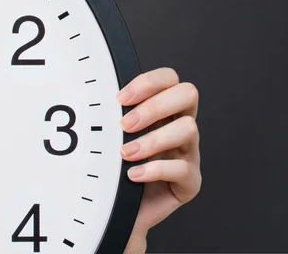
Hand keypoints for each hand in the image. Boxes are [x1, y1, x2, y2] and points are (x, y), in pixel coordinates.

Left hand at [117, 67, 201, 253]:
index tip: (120, 99)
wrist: (117, 208)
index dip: (148, 83)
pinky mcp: (190, 182)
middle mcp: (180, 125)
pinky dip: (154, 170)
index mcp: (164, 108)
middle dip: (154, 106)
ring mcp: (189, 152)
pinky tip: (132, 175)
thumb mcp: (113, 133)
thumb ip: (114, 113)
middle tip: (125, 125)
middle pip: (188, 93)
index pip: (169, 78)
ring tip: (125, 153)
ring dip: (152, 139)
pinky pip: (183, 168)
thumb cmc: (114, 164)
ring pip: (188, 129)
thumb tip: (96, 95)